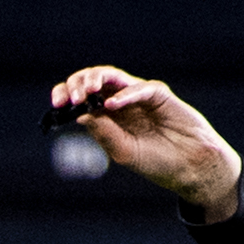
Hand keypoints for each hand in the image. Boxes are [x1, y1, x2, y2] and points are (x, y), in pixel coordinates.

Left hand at [49, 66, 241, 218]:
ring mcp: (138, 95)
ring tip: (86, 94)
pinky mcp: (158, 94)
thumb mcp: (122, 151)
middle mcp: (120, 101)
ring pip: (113, 76)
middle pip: (93, 81)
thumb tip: (80, 115)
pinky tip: (112, 105)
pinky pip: (139, 88)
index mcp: (107, 116)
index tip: (57, 104)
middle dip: (77, 84)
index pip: (81, 97)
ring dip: (96, 80)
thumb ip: (103, 133)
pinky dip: (125, 95)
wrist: (187, 166)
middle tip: (71, 98)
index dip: (67, 95)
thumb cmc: (156, 161)